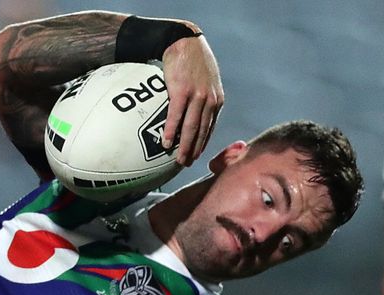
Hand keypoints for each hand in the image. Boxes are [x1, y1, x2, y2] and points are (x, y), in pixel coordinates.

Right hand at [161, 34, 223, 166]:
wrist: (184, 41)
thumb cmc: (193, 60)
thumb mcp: (207, 79)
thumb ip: (204, 97)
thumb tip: (195, 112)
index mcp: (216, 100)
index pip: (210, 127)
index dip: (203, 143)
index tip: (196, 156)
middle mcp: (209, 100)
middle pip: (202, 131)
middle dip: (195, 150)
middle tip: (186, 164)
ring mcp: (196, 96)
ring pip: (191, 127)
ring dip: (184, 146)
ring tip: (178, 159)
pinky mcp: (181, 91)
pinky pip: (175, 116)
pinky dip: (171, 131)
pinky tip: (166, 141)